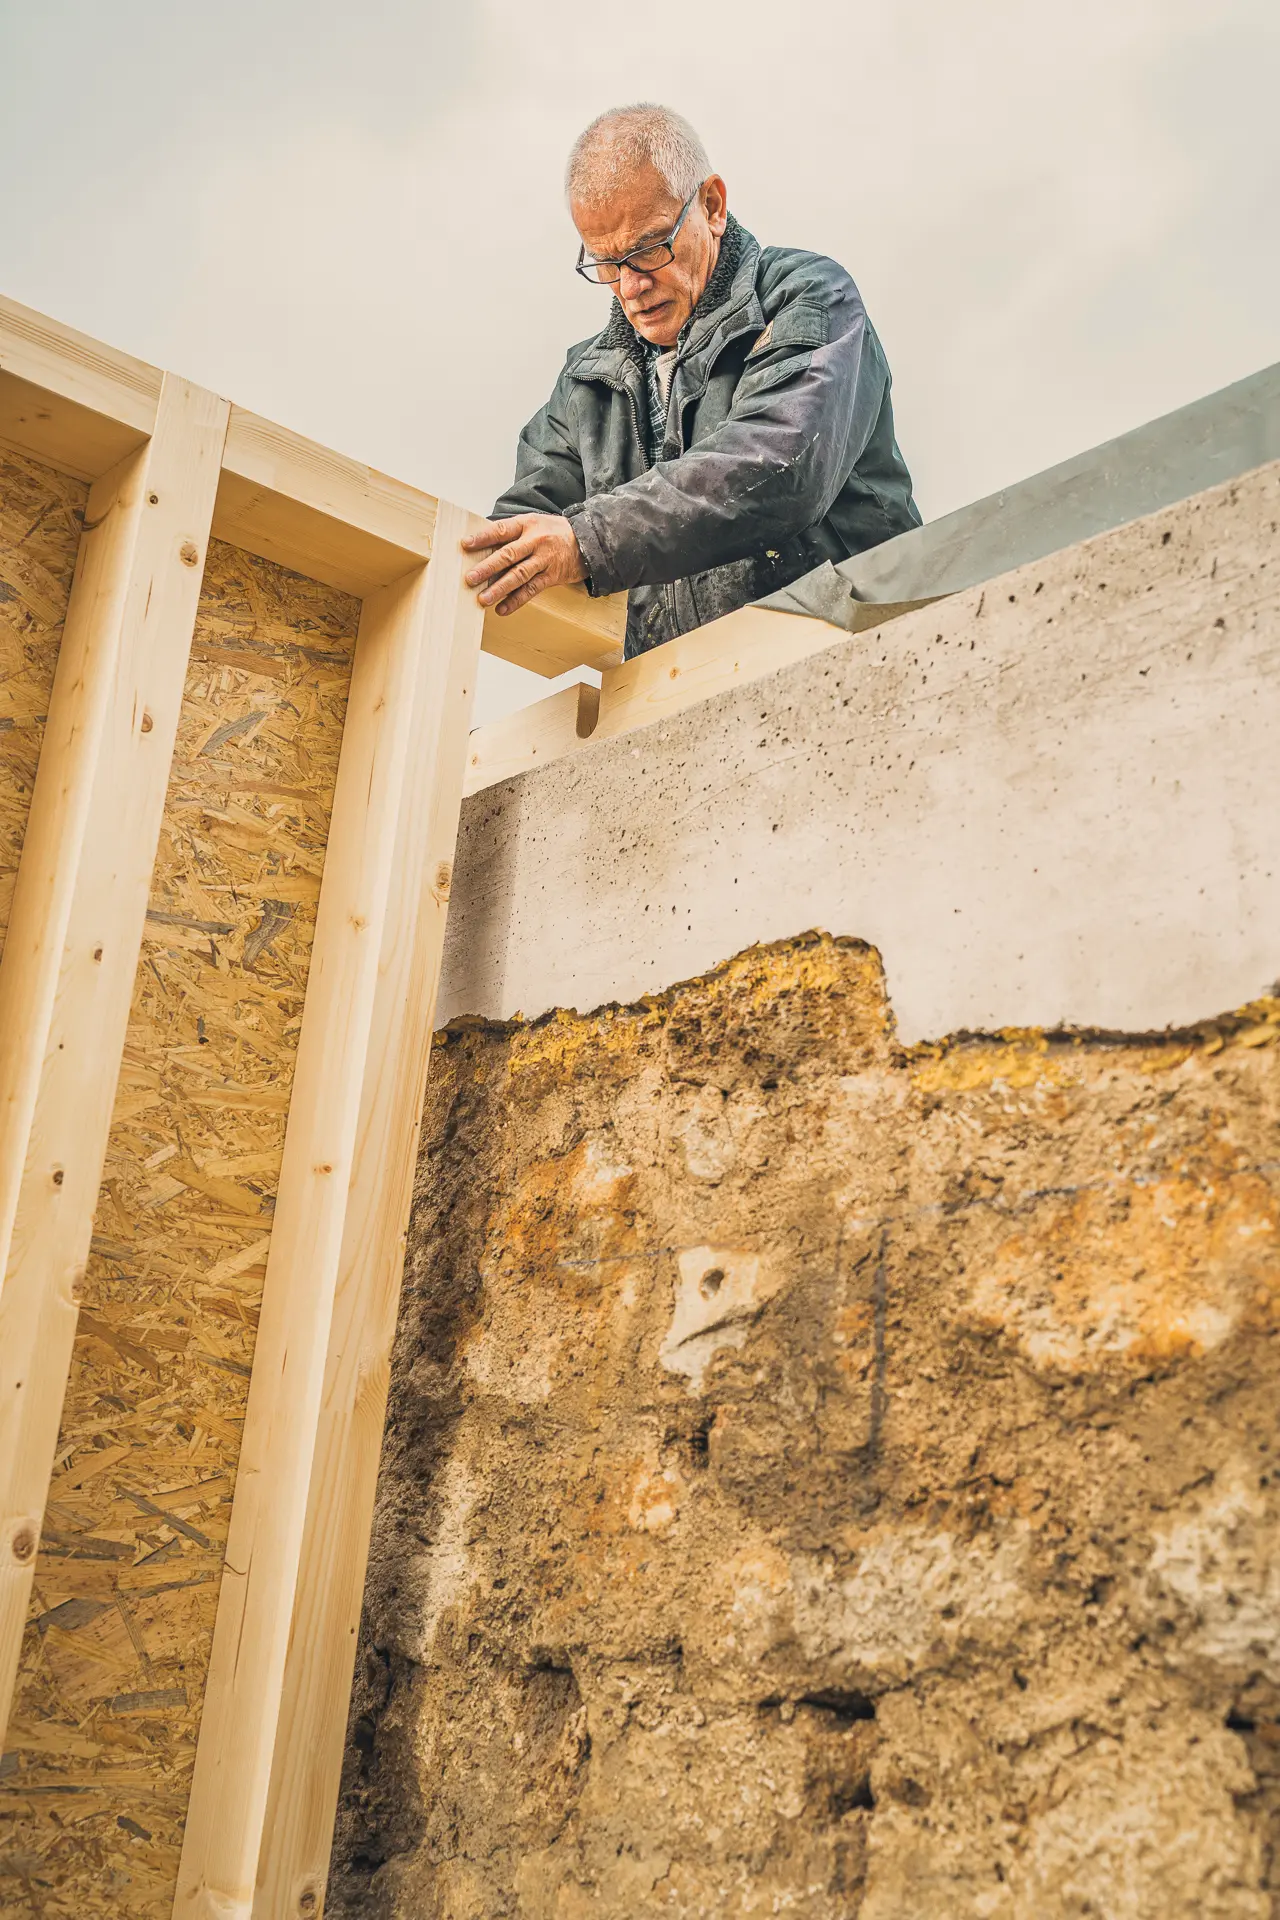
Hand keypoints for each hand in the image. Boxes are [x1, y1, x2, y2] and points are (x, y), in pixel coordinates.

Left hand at [461, 513, 586, 616]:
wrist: (587, 541)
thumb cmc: (553, 532)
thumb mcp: (533, 523)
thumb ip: (512, 533)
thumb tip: (482, 545)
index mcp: (527, 524)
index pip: (501, 530)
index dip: (483, 537)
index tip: (465, 545)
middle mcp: (535, 541)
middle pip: (509, 555)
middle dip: (488, 567)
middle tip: (470, 578)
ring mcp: (544, 560)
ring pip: (519, 575)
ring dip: (500, 588)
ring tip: (483, 599)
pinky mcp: (552, 576)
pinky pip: (531, 590)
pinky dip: (516, 601)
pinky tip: (502, 609)